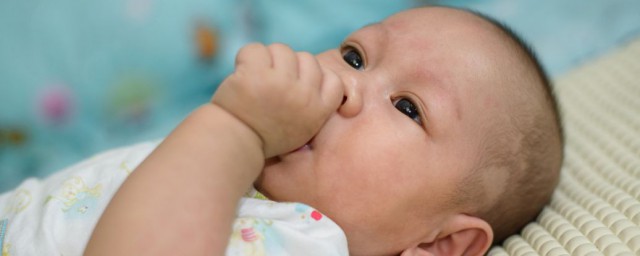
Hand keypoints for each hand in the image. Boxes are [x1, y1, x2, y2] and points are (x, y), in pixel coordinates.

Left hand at [212, 43, 343, 157]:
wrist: (233, 144)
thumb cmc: (265, 136)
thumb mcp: (303, 129)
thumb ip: (314, 105)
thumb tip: (318, 75)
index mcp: (318, 110)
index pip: (333, 79)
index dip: (316, 76)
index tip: (298, 84)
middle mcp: (303, 95)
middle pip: (307, 58)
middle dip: (289, 66)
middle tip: (271, 83)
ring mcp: (280, 83)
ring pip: (282, 50)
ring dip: (266, 60)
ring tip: (255, 80)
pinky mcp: (256, 74)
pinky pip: (256, 49)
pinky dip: (245, 58)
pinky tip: (241, 73)